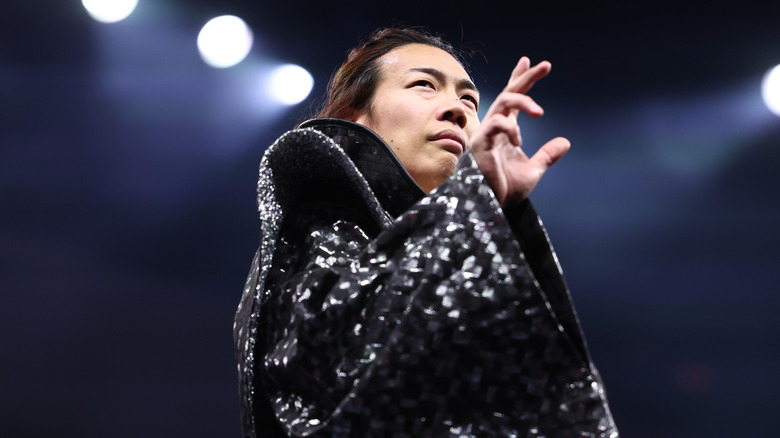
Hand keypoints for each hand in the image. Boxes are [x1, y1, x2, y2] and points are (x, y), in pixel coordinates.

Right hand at [469, 57, 569, 206]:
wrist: (493, 206)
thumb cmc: (506, 189)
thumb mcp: (534, 170)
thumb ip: (547, 155)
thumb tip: (565, 142)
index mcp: (506, 130)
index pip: (513, 99)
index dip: (520, 80)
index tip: (529, 61)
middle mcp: (495, 127)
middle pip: (509, 93)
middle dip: (526, 77)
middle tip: (545, 65)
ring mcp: (487, 133)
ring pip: (502, 102)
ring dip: (523, 101)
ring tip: (540, 112)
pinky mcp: (481, 143)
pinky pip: (496, 123)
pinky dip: (510, 128)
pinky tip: (518, 142)